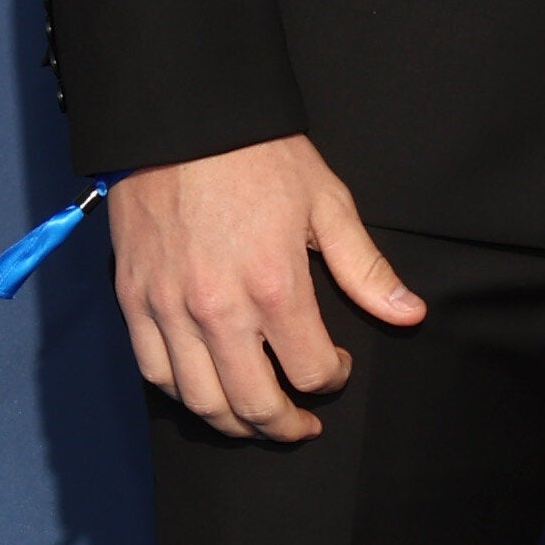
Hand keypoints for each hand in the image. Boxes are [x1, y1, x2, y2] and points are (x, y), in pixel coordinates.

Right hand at [105, 140, 423, 441]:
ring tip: (255, 419)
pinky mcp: (134, 299)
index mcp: (275, 286)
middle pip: (254, 404)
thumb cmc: (257, 155)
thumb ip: (366, 268)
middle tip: (301, 424)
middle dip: (285, 425)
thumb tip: (410, 314)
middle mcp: (219, 309)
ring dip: (234, 424)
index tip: (337, 367)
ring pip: (201, 400)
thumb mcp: (327, 202)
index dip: (333, 378)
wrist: (179, 119)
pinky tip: (205, 389)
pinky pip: (154, 372)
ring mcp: (170, 308)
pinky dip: (182, 394)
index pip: (311, 370)